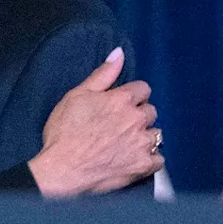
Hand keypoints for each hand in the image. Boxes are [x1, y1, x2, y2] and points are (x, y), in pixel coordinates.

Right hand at [27, 47, 163, 197]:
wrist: (62, 170)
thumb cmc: (64, 133)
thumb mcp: (76, 95)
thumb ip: (102, 74)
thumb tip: (119, 53)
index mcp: (121, 100)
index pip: (143, 88)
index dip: (131, 95)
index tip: (120, 104)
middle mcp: (136, 120)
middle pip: (151, 111)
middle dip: (139, 115)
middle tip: (120, 124)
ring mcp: (142, 144)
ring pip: (157, 134)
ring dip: (145, 137)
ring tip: (126, 143)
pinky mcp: (143, 166)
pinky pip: (159, 159)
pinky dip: (150, 159)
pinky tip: (133, 158)